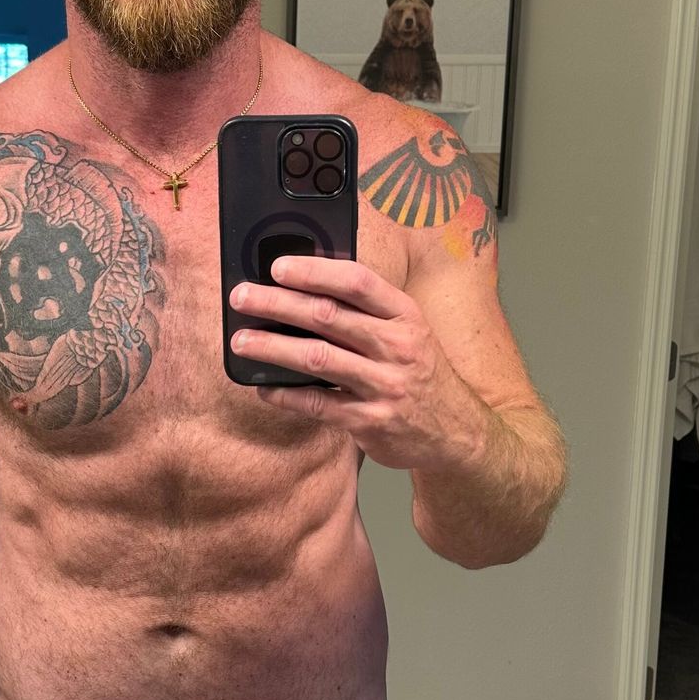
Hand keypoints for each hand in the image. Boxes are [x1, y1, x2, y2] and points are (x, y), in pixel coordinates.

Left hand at [228, 255, 479, 471]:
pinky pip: (318, 404)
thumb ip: (367, 312)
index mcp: (405, 315)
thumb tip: (306, 288)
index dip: (315, 272)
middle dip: (278, 304)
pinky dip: (286, 394)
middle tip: (242, 298)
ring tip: (241, 342)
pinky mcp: (372, 422)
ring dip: (273, 347)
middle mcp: (398, 346)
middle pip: (329, 317)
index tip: (278, 267)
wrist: (457, 432)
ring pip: (318, 358)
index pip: (357, 282)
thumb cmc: (420, 372)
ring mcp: (386, 385)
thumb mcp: (409, 332)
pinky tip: (264, 387)